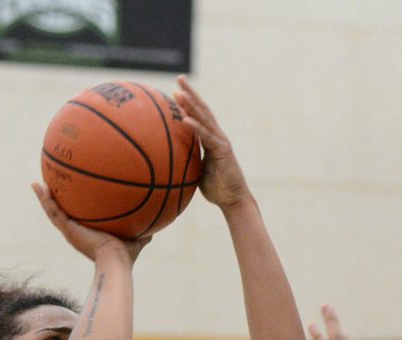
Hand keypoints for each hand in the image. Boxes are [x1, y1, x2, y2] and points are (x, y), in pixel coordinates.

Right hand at [31, 182, 150, 263]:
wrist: (116, 263)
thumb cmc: (126, 256)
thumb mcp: (137, 238)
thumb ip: (144, 229)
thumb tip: (157, 220)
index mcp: (88, 235)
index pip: (78, 220)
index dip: (73, 210)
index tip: (71, 198)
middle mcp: (76, 234)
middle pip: (62, 215)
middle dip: (55, 202)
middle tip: (48, 187)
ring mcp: (70, 232)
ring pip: (53, 212)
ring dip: (44, 197)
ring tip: (35, 183)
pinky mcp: (67, 230)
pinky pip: (53, 211)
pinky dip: (44, 199)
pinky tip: (38, 186)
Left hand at [173, 75, 249, 208]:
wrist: (234, 200)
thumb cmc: (216, 189)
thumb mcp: (196, 172)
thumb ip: (187, 161)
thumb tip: (168, 160)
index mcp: (211, 139)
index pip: (199, 116)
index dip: (189, 102)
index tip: (177, 88)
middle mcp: (217, 136)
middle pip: (203, 109)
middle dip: (190, 93)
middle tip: (179, 78)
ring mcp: (221, 142)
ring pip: (204, 119)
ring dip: (191, 104)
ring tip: (179, 92)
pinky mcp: (223, 151)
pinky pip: (206, 137)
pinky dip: (195, 127)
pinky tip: (185, 118)